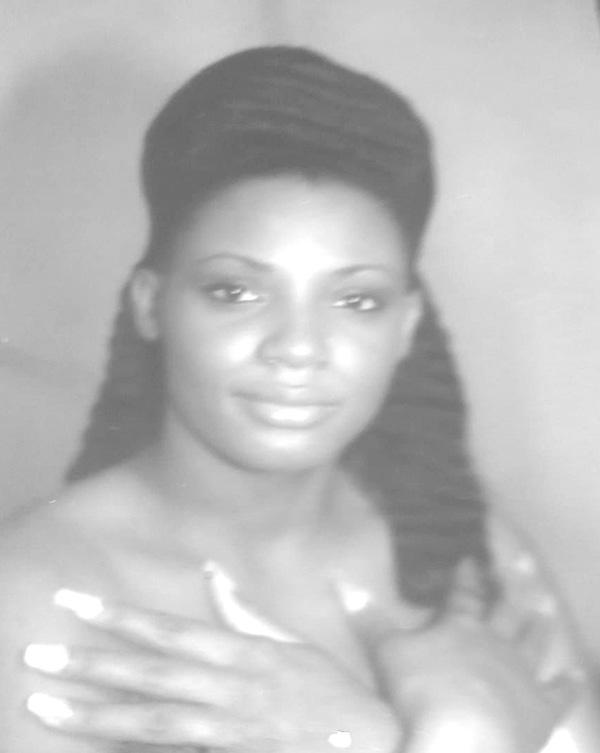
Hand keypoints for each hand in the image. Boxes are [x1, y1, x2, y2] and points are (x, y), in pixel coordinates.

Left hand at [24, 587, 399, 751]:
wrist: (372, 748)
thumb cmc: (331, 692)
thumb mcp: (292, 644)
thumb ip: (245, 612)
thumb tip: (212, 572)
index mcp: (247, 653)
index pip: (173, 631)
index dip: (123, 618)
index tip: (79, 605)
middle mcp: (233, 690)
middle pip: (152, 676)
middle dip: (95, 664)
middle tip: (42, 654)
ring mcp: (230, 733)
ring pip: (153, 724)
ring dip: (97, 718)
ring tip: (48, 710)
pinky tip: (98, 750)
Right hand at [336, 575, 579, 752]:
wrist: (465, 740)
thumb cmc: (421, 692)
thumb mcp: (386, 653)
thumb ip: (368, 620)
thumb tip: (340, 583)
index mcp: (461, 627)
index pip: (463, 594)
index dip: (465, 577)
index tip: (469, 560)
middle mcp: (496, 643)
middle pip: (504, 613)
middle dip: (506, 596)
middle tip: (514, 577)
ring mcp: (522, 674)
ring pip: (534, 643)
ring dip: (538, 627)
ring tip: (544, 611)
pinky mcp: (542, 709)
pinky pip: (561, 692)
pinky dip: (569, 684)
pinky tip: (576, 675)